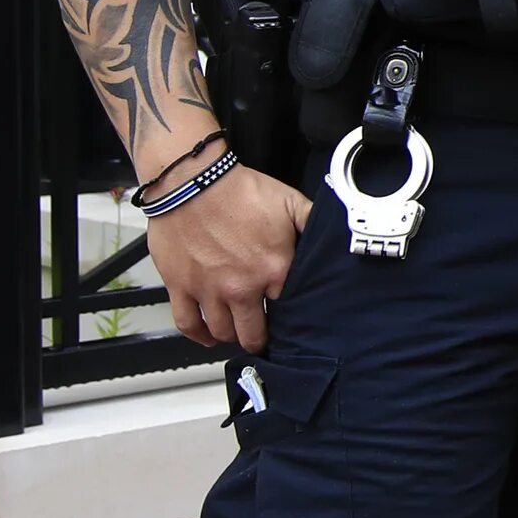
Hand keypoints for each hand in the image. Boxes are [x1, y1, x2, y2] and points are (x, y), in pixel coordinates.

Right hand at [147, 164, 311, 354]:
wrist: (193, 180)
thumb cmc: (240, 190)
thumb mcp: (291, 202)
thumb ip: (313, 225)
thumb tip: (336, 237)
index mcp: (274, 269)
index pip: (288, 310)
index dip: (289, 312)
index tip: (289, 313)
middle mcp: (242, 287)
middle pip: (253, 333)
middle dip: (260, 337)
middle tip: (262, 335)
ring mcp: (208, 290)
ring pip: (222, 332)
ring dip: (232, 336)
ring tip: (238, 331)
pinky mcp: (181, 287)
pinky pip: (188, 324)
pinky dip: (198, 336)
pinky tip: (208, 337)